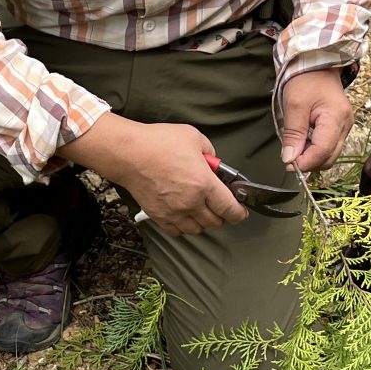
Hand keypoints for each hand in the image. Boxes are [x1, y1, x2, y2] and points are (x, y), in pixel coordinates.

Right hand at [61, 114, 243, 234]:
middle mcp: (191, 202)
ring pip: (197, 230)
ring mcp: (174, 212)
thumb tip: (214, 164)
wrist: (129, 154)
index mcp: (204, 184)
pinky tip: (184, 216)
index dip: (239, 213)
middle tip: (219, 206)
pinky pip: (177, 232)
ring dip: (202, 222)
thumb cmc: (158, 143)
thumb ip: (209, 153)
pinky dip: (184, 227)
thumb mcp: (193, 137)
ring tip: (201, 211)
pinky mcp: (159, 217)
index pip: (229, 208)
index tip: (240, 212)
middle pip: (215, 222)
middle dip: (221, 216)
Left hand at [278, 69, 352, 173]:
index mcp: (336, 118)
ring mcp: (345, 127)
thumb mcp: (294, 105)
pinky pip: (330, 147)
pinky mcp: (341, 127)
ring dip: (312, 158)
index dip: (305, 162)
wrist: (318, 64)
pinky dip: (316, 151)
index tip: (288, 163)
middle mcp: (345, 125)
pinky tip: (303, 144)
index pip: (323, 152)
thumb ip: (293, 134)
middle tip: (288, 158)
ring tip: (294, 149)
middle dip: (309, 163)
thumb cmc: (306, 80)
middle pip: (329, 158)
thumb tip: (289, 159)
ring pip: (330, 155)